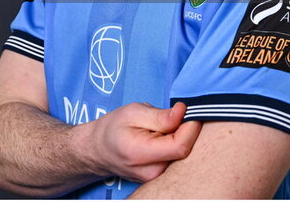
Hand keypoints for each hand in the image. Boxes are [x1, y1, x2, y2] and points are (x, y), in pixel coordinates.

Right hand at [82, 102, 201, 182]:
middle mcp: (151, 172)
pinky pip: (178, 159)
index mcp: (141, 154)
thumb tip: (183, 112)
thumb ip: (159, 115)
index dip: (190, 126)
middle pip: (185, 151)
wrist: (100, 150)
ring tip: (160, 129)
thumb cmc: (113, 128)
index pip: (180, 146)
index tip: (186, 111)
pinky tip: (161, 139)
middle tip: (171, 118)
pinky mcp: (161, 178)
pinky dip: (175, 145)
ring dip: (179, 137)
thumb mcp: (132, 112)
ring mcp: (157, 178)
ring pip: (183, 155)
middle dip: (185, 130)